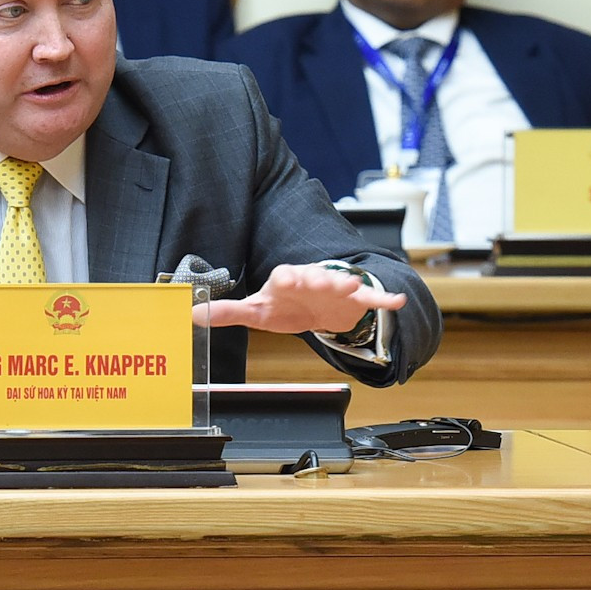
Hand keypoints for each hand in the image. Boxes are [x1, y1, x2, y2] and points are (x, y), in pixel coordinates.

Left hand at [190, 262, 405, 334]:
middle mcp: (312, 278)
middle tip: (325, 279)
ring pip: (341, 281)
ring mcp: (335, 287)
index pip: (284, 275)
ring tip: (353, 284)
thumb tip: (192, 314)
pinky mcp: (354, 299)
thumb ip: (229, 312)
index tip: (286, 279)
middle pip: (315, 275)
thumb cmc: (286, 306)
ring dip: (347, 282)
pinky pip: (371, 297)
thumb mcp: (257, 311)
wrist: (318, 306)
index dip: (286, 277)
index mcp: (286, 280)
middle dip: (319, 277)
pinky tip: (398, 300)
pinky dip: (384, 298)